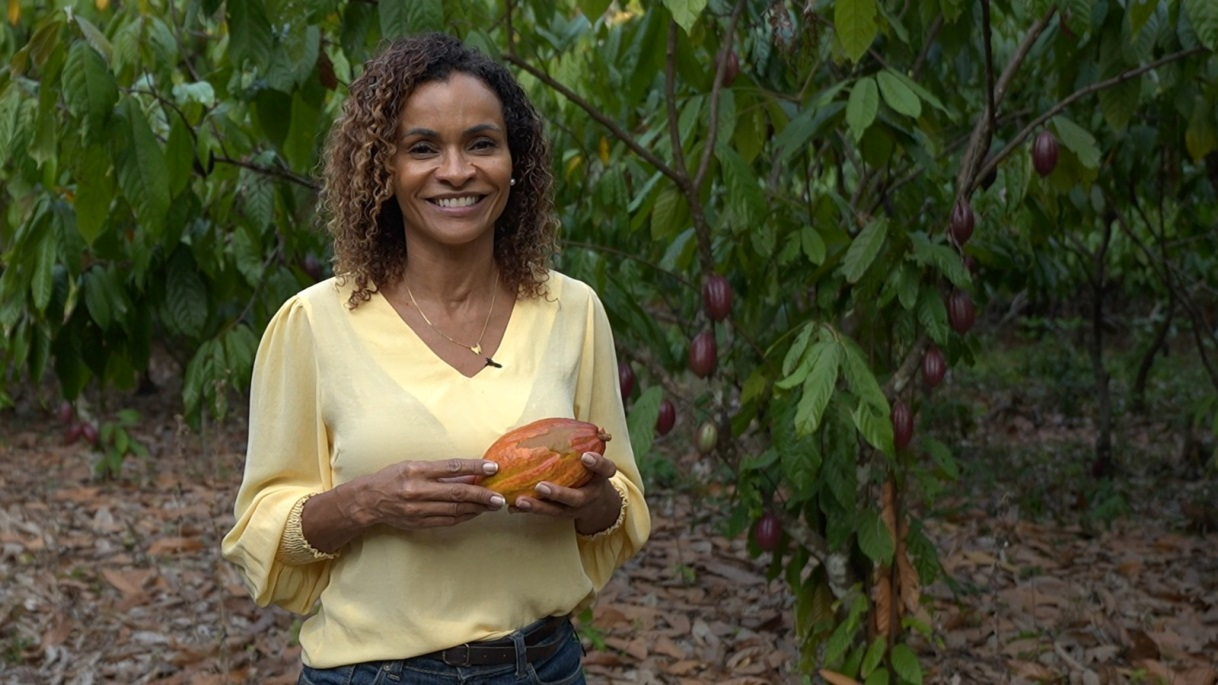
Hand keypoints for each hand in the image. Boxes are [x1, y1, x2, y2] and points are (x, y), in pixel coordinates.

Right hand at [354, 458, 505, 530]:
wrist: (369, 500)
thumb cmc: (393, 477)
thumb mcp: (414, 466)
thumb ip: (441, 470)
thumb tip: (470, 472)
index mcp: (417, 471)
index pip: (452, 467)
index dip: (475, 467)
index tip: (493, 467)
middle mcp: (418, 490)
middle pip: (457, 493)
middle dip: (482, 495)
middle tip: (500, 497)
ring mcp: (418, 509)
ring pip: (454, 509)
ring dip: (477, 508)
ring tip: (493, 505)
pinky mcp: (419, 522)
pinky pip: (447, 521)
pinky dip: (464, 517)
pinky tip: (476, 512)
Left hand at [513, 452, 621, 535]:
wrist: (598, 506)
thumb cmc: (593, 475)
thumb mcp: (598, 463)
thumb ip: (592, 445)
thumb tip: (599, 428)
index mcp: (600, 479)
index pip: (605, 470)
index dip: (597, 464)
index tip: (586, 456)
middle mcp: (587, 497)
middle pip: (575, 498)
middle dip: (558, 493)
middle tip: (541, 486)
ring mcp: (572, 509)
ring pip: (555, 510)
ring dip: (537, 506)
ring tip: (520, 500)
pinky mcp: (559, 514)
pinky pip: (543, 513)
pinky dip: (528, 510)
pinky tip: (512, 506)